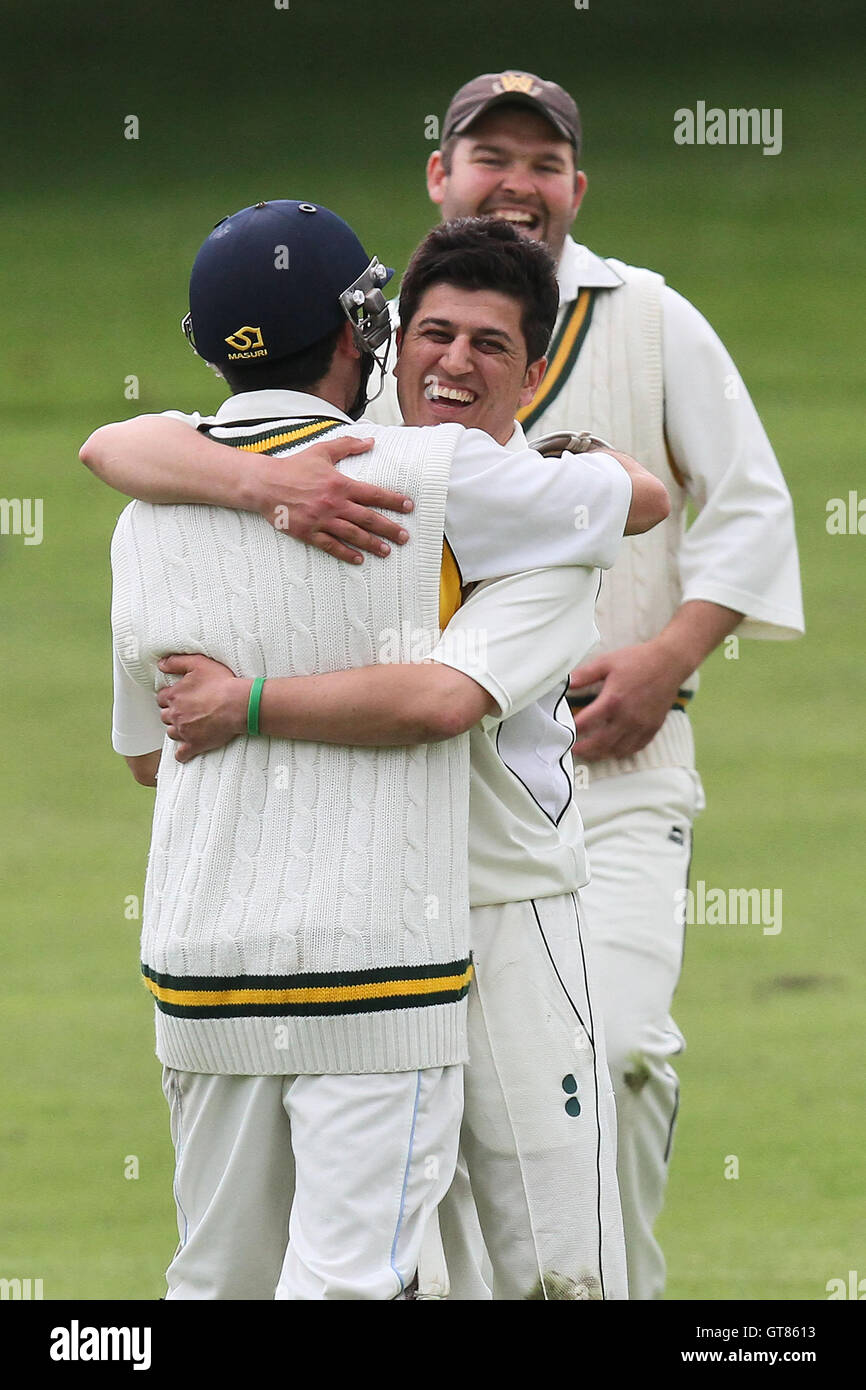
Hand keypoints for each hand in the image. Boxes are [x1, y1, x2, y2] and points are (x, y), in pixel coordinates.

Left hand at [157, 655, 249, 762]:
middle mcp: (175, 714)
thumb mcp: (198, 663)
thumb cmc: (221, 683)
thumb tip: (160, 664)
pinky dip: (182, 753)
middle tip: (185, 710)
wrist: (238, 704)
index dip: (169, 697)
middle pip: (165, 716)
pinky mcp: (195, 744)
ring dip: (177, 730)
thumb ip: (176, 662)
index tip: (178, 697)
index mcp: (174, 695)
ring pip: (171, 733)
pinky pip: (182, 754)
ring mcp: (184, 731)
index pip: (161, 698)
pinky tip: (186, 750)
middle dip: (172, 713)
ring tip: (187, 726)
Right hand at [249, 436, 413, 562]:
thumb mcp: (322, 451)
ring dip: (372, 544)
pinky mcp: (309, 532)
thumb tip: (370, 441)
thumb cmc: (293, 467)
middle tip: (404, 537)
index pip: (373, 494)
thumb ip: (348, 446)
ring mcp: (322, 520)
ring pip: (353, 535)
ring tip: (387, 551)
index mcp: (340, 484)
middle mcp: (334, 504)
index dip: (393, 500)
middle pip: (368, 519)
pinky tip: (359, 559)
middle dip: (389, 529)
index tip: (408, 507)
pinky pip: (331, 546)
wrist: (265, 484)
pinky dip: (346, 553)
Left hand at [569, 640, 685, 761]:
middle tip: (574, 750)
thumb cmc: (638, 660)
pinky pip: (636, 748)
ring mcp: (641, 725)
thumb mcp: (607, 662)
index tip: (564, 732)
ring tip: (591, 753)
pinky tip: (614, 750)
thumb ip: (585, 674)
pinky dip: (622, 752)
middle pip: (600, 743)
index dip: (572, 730)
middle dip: (584, 749)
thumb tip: (567, 683)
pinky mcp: (653, 728)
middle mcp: (627, 717)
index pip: (585, 723)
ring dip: (602, 754)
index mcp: (613, 700)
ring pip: (618, 750)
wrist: (669, 663)